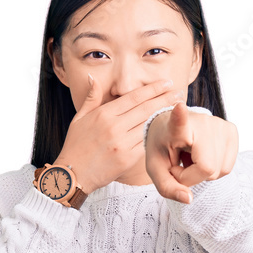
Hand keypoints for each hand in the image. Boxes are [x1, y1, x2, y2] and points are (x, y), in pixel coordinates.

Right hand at [56, 76, 183, 192]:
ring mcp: (121, 143)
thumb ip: (91, 98)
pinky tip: (166, 129)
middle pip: (145, 108)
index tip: (166, 82)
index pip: (133, 97)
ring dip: (164, 116)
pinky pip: (145, 143)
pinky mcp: (127, 159)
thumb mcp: (78, 118)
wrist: (72, 174)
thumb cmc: (75, 146)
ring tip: (177, 108)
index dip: (152, 89)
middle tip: (179, 91)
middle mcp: (114, 126)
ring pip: (148, 125)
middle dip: (164, 98)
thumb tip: (92, 77)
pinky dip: (155, 136)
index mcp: (103, 114)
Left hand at [144, 102, 238, 202]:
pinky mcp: (232, 130)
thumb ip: (167, 188)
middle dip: (191, 176)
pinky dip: (214, 168)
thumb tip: (189, 199)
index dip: (180, 117)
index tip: (179, 108)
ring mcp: (220, 124)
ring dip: (202, 172)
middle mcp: (202, 122)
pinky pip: (227, 167)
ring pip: (219, 171)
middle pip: (207, 169)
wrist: (170, 127)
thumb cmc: (162, 147)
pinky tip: (201, 155)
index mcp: (175, 127)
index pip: (179, 122)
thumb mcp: (156, 170)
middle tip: (179, 163)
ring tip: (190, 157)